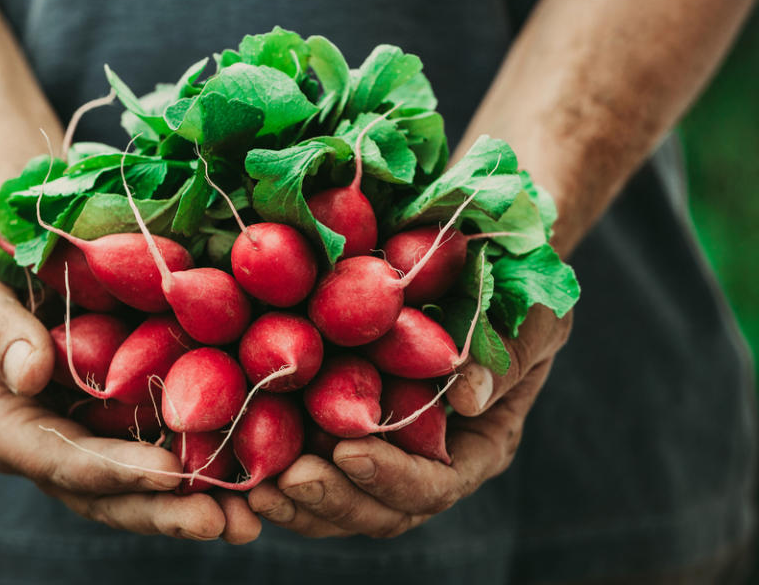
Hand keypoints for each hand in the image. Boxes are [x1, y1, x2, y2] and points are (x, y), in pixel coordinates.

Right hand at [0, 243, 260, 543]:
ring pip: (146, 488)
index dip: (114, 472)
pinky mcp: (137, 418)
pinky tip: (257, 475)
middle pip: (109, 495)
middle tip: (222, 522)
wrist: (28, 252)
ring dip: (197, 505)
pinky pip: (173, 449)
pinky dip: (212, 466)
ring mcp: (100, 438)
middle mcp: (57, 446)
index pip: (61, 460)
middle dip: (164, 511)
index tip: (167, 473)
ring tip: (250, 520)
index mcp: (12, 425)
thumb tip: (29, 374)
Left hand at [247, 306, 571, 537]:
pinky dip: (277, 460)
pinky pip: (310, 456)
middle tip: (287, 481)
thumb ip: (508, 354)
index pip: (434, 484)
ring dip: (297, 498)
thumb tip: (471, 399)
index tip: (350, 452)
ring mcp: (384, 446)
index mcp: (477, 444)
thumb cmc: (522, 288)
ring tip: (254, 485)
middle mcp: (427, 458)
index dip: (392, 478)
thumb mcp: (533, 314)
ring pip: (339, 497)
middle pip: (379, 508)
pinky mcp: (341, 420)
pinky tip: (241, 451)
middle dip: (333, 499)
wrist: (483, 265)